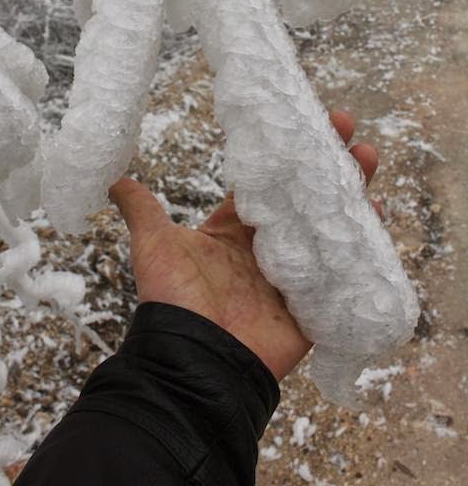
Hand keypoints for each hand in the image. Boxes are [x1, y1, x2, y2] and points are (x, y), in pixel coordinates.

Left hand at [110, 111, 380, 380]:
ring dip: (350, 194)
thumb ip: (141, 210)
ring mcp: (291, 275)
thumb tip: (111, 180)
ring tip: (368, 160)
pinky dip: (361, 245)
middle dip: (327, 166)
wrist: (192, 362)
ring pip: (328, 227)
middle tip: (348, 133)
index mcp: (232, 232)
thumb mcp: (154, 245)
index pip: (266, 183)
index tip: (305, 123)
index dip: (286, 155)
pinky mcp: (312, 304)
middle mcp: (264, 249)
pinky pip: (342, 271)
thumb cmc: (172, 302)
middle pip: (304, 198)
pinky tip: (375, 215)